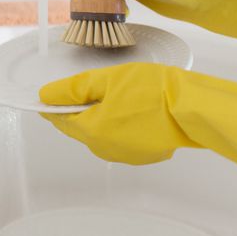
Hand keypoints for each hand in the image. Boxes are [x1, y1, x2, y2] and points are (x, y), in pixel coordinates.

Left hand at [41, 62, 236, 187]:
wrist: (191, 108)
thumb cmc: (151, 89)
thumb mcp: (108, 80)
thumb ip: (74, 89)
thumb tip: (45, 95)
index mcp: (92, 131)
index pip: (60, 120)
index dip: (53, 105)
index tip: (51, 94)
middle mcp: (104, 149)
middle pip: (79, 128)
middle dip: (76, 111)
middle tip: (81, 89)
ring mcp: (124, 155)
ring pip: (99, 135)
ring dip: (97, 118)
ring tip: (108, 96)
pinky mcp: (142, 155)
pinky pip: (119, 139)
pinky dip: (117, 125)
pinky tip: (129, 108)